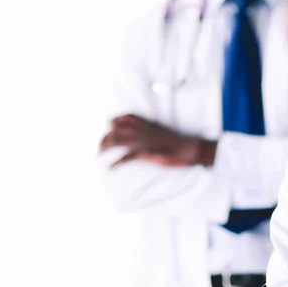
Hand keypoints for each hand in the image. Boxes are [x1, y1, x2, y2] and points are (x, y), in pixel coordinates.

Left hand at [99, 114, 216, 166]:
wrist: (188, 148)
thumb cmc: (180, 143)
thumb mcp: (165, 132)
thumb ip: (154, 132)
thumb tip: (150, 136)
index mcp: (148, 125)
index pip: (128, 118)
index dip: (116, 120)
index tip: (109, 124)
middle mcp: (142, 131)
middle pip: (117, 130)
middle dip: (106, 137)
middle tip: (101, 146)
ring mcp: (142, 141)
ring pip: (117, 141)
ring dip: (105, 147)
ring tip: (99, 155)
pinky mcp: (144, 152)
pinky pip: (125, 157)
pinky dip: (116, 163)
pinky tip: (111, 168)